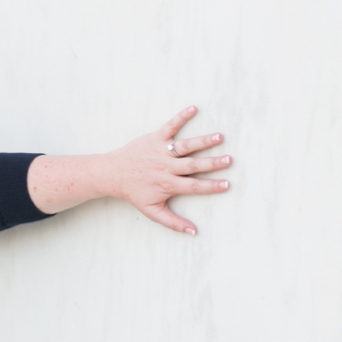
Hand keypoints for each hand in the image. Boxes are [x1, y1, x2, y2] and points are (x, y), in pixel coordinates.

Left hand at [105, 105, 231, 233]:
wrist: (112, 174)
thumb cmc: (134, 193)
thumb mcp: (152, 211)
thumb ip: (173, 222)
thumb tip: (194, 232)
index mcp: (167, 185)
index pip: (194, 187)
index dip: (211, 186)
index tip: (227, 184)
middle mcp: (165, 168)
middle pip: (193, 166)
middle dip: (212, 163)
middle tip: (230, 160)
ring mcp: (160, 152)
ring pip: (184, 146)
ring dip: (202, 141)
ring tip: (219, 137)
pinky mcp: (154, 138)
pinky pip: (169, 126)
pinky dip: (180, 117)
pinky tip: (193, 108)